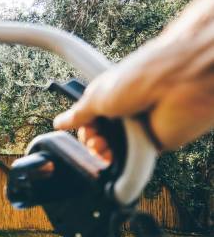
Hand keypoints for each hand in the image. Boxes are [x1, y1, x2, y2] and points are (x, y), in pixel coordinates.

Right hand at [53, 0, 213, 151]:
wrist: (177, 83)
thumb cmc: (142, 75)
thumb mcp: (96, 95)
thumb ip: (78, 114)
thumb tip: (60, 122)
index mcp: (112, 97)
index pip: (90, 121)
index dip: (83, 130)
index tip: (80, 131)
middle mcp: (126, 112)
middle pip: (100, 139)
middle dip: (91, 143)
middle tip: (94, 140)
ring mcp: (140, 128)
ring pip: (114, 152)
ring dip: (105, 153)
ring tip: (104, 147)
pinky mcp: (154, 143)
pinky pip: (133, 159)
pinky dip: (125, 160)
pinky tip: (120, 154)